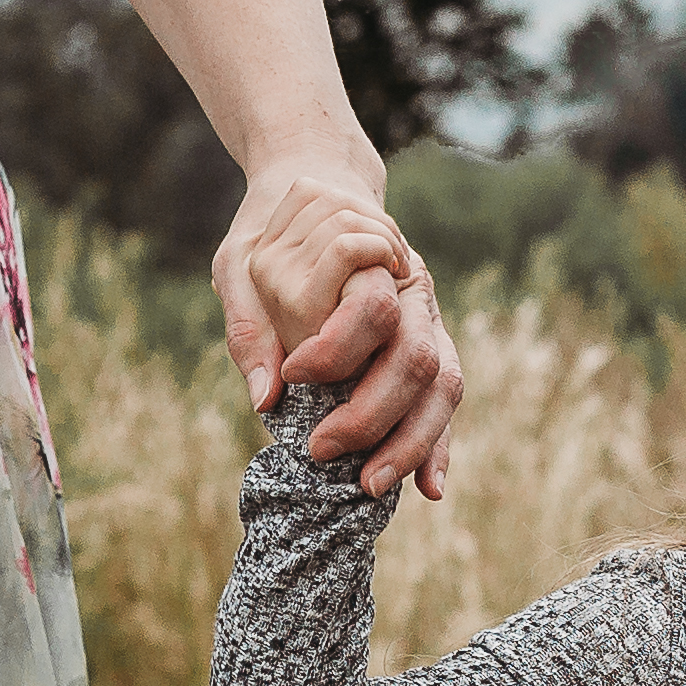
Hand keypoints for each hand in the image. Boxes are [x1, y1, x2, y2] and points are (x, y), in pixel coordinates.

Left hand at [213, 167, 464, 501]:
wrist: (321, 194)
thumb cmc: (272, 232)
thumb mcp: (240, 263)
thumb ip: (250, 326)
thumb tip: (264, 398)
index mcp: (375, 258)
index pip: (374, 308)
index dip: (337, 348)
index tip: (294, 373)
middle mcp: (415, 292)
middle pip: (416, 358)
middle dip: (372, 413)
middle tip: (321, 448)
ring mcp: (430, 323)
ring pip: (442, 386)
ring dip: (410, 442)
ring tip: (371, 486)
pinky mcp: (432, 353)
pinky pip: (444, 405)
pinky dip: (437, 447)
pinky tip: (429, 491)